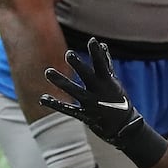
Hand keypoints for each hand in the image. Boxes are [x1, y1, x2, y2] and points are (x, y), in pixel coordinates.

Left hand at [41, 38, 167, 167]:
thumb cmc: (118, 101)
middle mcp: (99, 92)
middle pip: (88, 76)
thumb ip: (106, 63)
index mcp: (108, 82)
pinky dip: (55, 104)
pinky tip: (43, 98)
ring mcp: (92, 104)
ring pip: (75, 91)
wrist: (125, 127)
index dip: (97, 53)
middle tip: (69, 54)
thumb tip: (102, 45)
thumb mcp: (114, 81)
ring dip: (62, 82)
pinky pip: (68, 110)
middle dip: (79, 65)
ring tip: (48, 71)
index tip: (93, 40)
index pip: (102, 65)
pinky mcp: (85, 116)